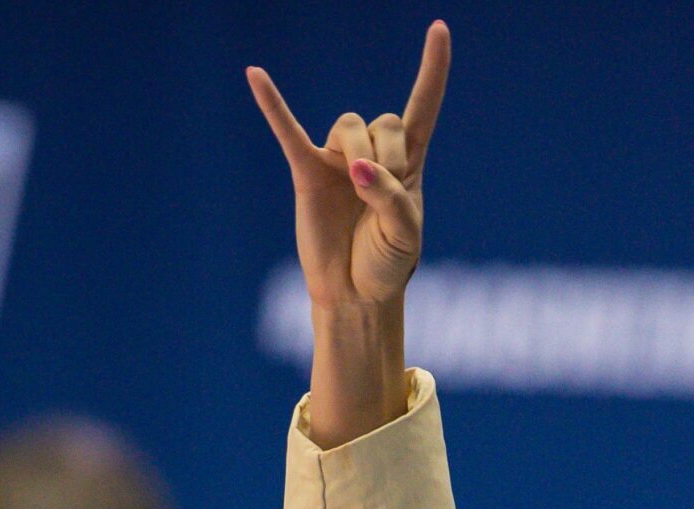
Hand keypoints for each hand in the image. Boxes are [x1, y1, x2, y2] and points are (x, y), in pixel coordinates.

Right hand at [248, 22, 449, 311]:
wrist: (354, 293)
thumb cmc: (387, 263)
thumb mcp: (405, 234)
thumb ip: (392, 198)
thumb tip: (356, 169)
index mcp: (408, 162)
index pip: (422, 105)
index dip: (432, 69)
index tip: (439, 29)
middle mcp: (372, 153)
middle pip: (383, 121)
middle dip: (390, 155)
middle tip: (385, 193)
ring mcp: (337, 160)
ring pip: (349, 125)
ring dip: (358, 151)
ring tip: (359, 188)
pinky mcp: (307, 173)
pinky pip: (288, 131)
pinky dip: (272, 104)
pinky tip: (255, 75)